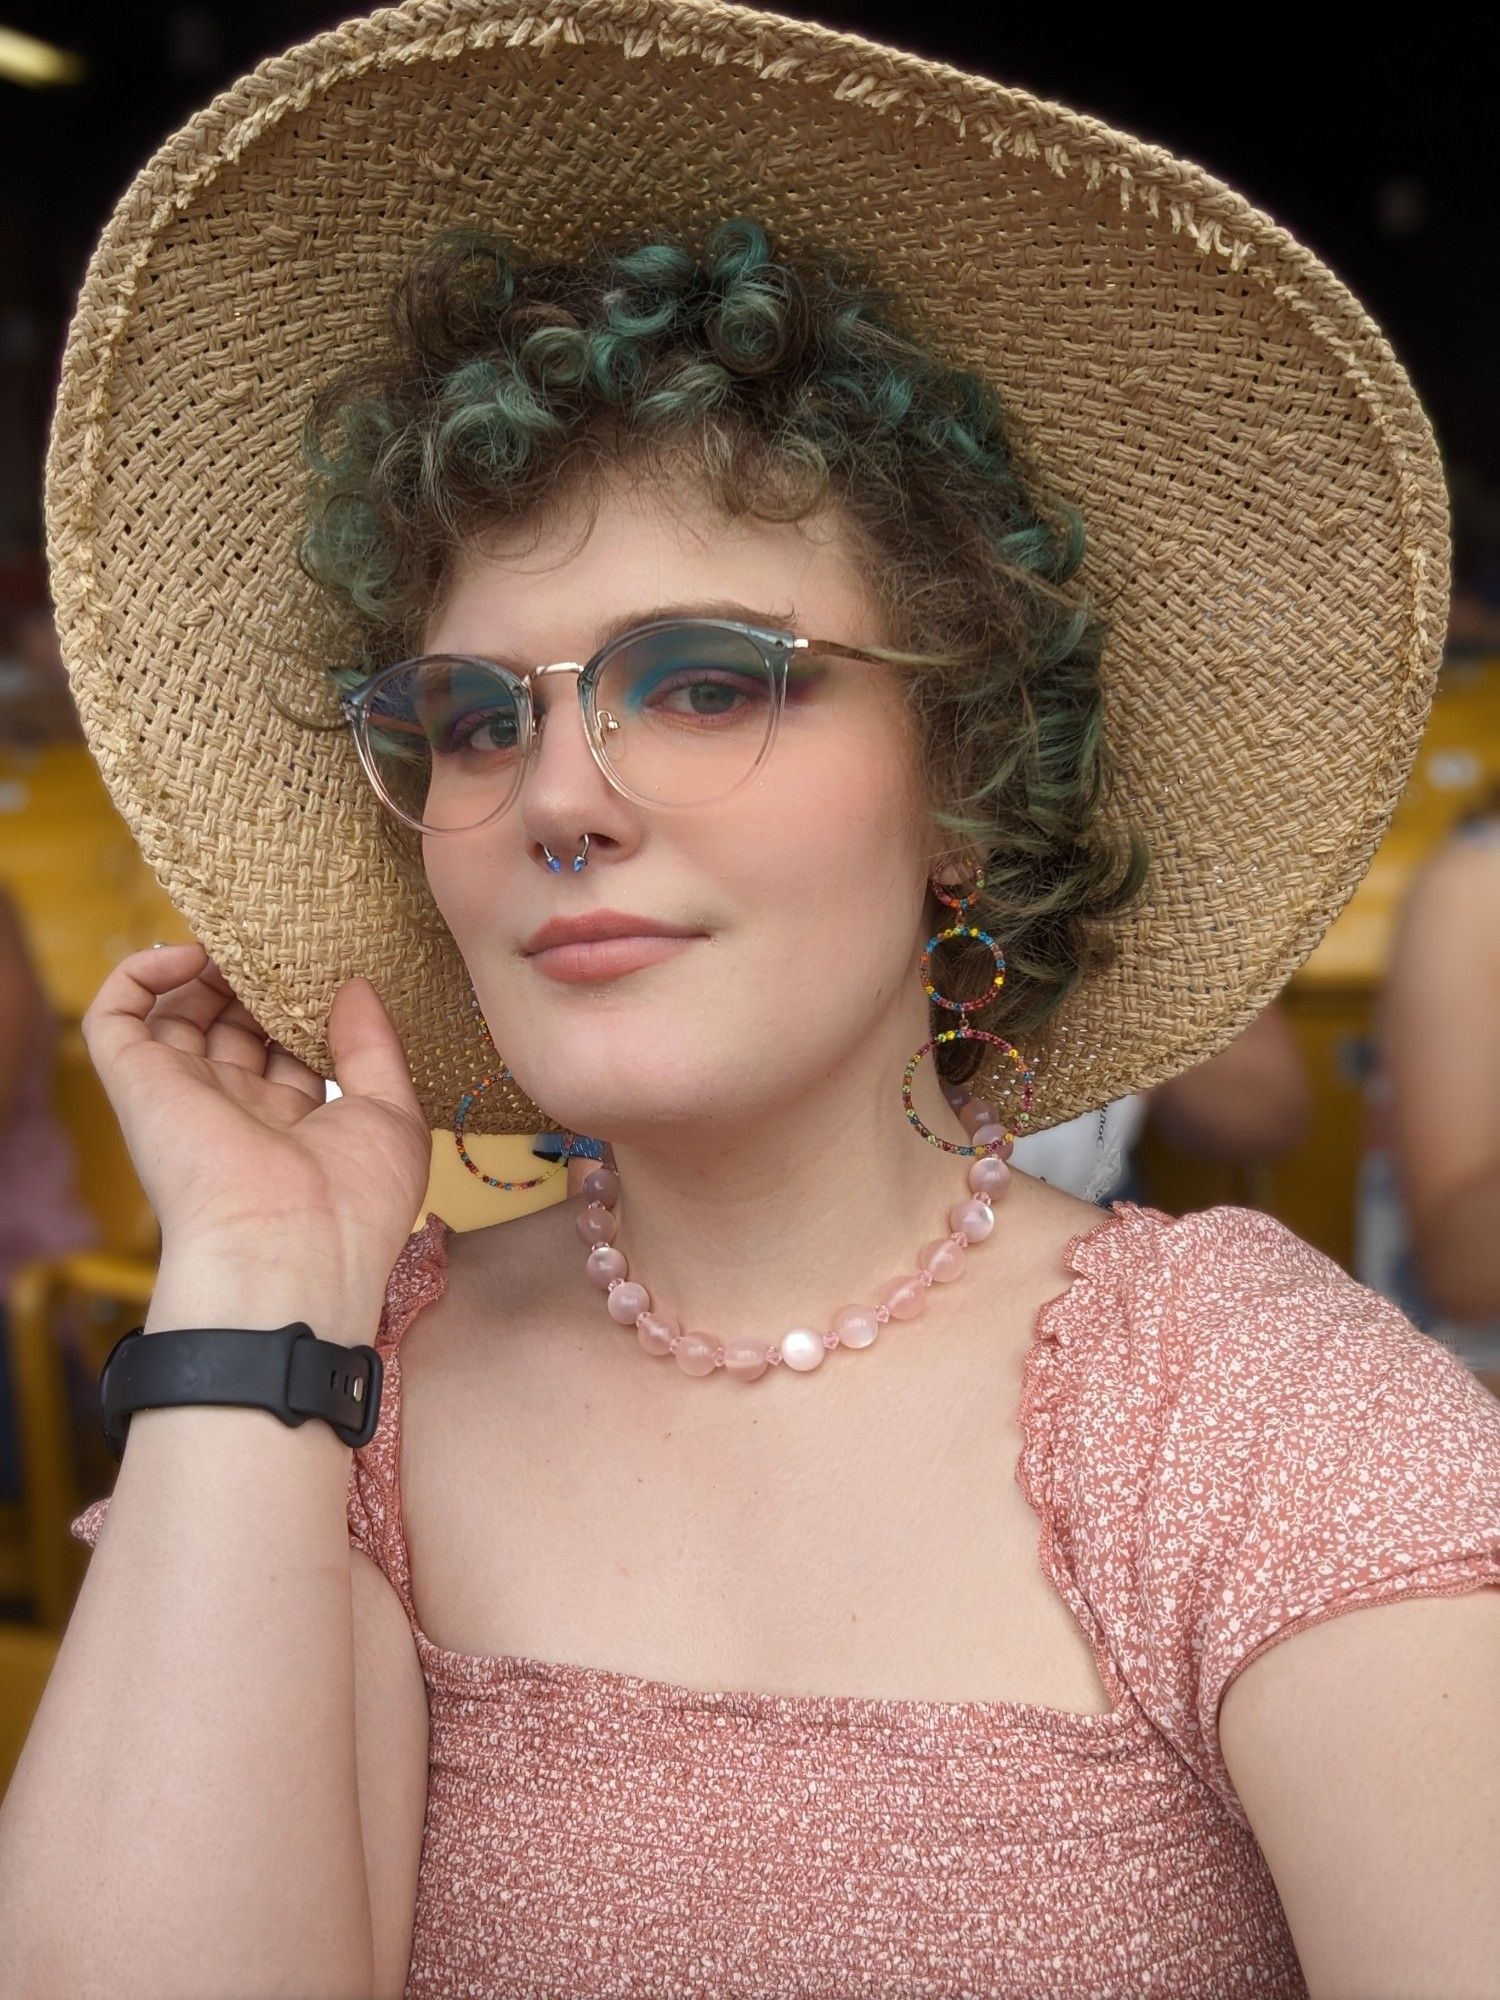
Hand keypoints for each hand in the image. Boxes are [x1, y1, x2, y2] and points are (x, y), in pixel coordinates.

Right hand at [81, 942, 434, 1289]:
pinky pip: (115, 1016)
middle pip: (234, 1029)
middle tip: (285, 942)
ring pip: (177, 1015)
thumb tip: (355, 986)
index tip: (331, 968)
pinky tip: (190, 955)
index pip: (292, 1054)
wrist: (287, 1251)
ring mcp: (185, 1095)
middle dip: (258, 982)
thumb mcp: (391, 1116)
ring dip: (204, 969)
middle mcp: (236, 1112)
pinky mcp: (137, 1083)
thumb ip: (373, 1047)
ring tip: (243, 938)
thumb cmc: (353, 1202)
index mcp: (294, 1129)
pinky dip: (142, 974)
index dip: (307, 1008)